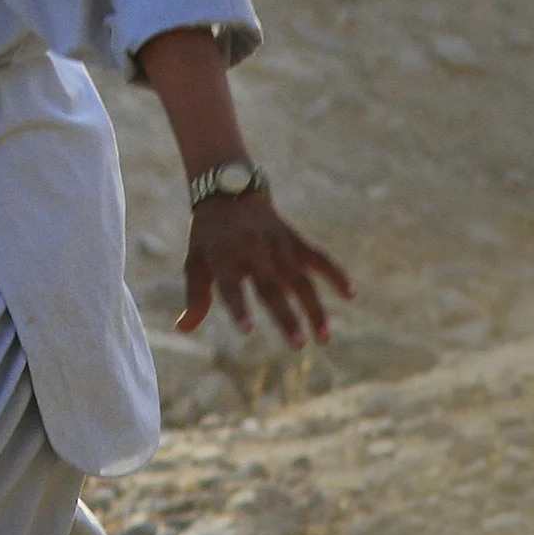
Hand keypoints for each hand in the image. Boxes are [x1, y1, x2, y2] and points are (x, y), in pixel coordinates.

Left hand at [178, 191, 354, 346]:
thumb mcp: (195, 261)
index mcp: (223, 256)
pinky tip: (351, 294)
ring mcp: (277, 244)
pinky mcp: (294, 239)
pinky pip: (318, 257)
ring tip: (323, 337)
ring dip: (314, 308)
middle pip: (271, 287)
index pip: (230, 286)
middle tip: (298, 345)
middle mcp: (252, 250)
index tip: (248, 329)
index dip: (237, 307)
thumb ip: (196, 297)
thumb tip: (183, 330)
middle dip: (285, 316)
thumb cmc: (209, 235)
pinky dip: (335, 273)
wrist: (228, 189)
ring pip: (299, 279)